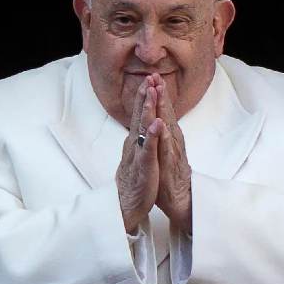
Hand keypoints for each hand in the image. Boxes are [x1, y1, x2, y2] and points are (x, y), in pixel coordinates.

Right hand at [115, 77, 163, 232]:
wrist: (127, 205)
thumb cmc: (134, 181)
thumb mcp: (137, 156)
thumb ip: (139, 140)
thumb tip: (141, 126)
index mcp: (135, 142)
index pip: (139, 115)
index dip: (143, 98)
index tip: (149, 80)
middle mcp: (135, 145)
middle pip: (139, 117)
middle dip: (144, 97)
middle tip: (149, 78)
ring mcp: (138, 155)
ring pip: (143, 129)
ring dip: (147, 110)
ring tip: (151, 94)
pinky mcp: (144, 167)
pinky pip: (148, 150)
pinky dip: (153, 137)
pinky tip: (157, 125)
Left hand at [153, 75, 192, 233]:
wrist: (181, 200)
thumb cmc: (169, 178)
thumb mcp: (162, 154)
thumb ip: (160, 139)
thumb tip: (157, 123)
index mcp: (168, 138)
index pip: (163, 113)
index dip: (157, 96)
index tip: (152, 78)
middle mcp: (172, 142)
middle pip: (167, 115)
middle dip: (161, 95)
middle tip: (156, 76)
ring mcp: (173, 152)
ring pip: (168, 127)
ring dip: (164, 109)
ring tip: (159, 92)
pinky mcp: (172, 165)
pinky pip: (168, 149)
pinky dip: (165, 137)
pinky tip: (162, 126)